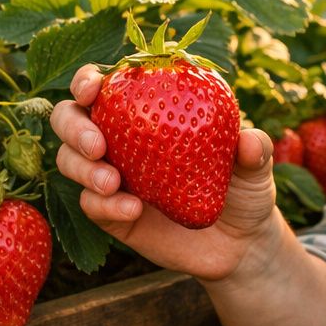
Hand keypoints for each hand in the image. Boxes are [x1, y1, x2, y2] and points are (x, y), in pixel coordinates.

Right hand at [49, 65, 282, 281]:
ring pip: (70, 162)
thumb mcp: (255, 168)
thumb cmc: (244, 190)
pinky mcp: (111, 214)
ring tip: (113, 183)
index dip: (88, 80)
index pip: (106, 85)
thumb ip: (255, 151)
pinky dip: (105, 205)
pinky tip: (132, 209)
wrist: (239, 245)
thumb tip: (249, 140)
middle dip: (73, 127)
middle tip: (97, 145)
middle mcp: (122, 138)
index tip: (94, 87)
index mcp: (147, 111)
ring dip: (82, 170)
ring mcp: (113, 176)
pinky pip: (92, 205)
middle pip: (70, 119)